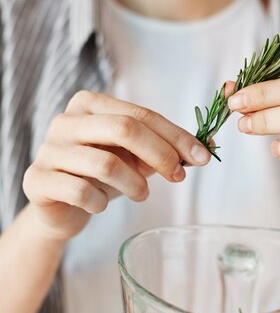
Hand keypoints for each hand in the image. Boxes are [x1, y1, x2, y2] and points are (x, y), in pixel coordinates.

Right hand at [23, 91, 210, 240]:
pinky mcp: (37, 180)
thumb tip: (208, 147)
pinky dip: (100, 203)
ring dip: (134, 185)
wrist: (60, 207)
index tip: (203, 156)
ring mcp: (49, 149)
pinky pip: (81, 192)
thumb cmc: (100, 177)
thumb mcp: (135, 159)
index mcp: (89, 105)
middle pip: (125, 128)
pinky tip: (101, 204)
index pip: (141, 114)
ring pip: (105, 164)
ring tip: (141, 194)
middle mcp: (66, 121)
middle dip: (161, 154)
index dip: (176, 136)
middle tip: (178, 177)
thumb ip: (165, 150)